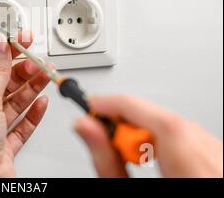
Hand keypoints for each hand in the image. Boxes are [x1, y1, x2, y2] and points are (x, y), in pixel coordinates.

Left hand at [0, 31, 51, 176]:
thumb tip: (1, 48)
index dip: (3, 54)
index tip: (19, 41)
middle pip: (1, 86)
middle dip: (21, 72)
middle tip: (37, 60)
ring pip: (14, 103)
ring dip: (31, 88)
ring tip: (46, 74)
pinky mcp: (5, 147)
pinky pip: (22, 125)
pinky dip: (32, 113)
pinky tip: (41, 102)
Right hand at [75, 95, 222, 176]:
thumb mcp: (129, 196)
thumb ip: (107, 163)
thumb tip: (85, 128)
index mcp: (195, 177)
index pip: (160, 122)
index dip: (122, 106)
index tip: (94, 106)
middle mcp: (217, 168)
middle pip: (171, 124)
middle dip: (131, 120)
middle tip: (102, 130)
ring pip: (184, 129)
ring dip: (150, 131)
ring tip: (127, 151)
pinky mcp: (223, 165)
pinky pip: (196, 141)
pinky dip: (170, 141)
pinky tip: (153, 155)